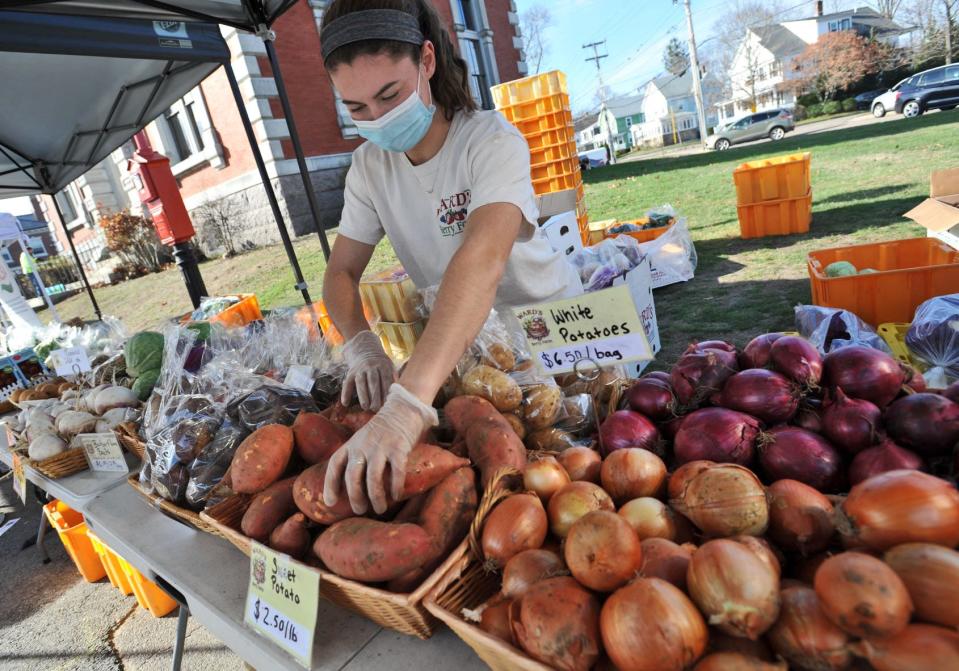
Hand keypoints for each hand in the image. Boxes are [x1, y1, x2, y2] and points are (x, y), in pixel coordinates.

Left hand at [324, 383, 437, 514]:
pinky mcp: (399, 448)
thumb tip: (352, 486)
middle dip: (355, 497)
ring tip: (379, 509)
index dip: (330, 484)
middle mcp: (363, 446)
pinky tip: (396, 496)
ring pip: (373, 478)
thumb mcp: (362, 439)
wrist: (403, 409)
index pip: (335, 465)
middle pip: (353, 476)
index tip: (330, 502)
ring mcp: (381, 447)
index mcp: (351, 444)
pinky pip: (396, 473)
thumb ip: (356, 457)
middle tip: (360, 510)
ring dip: (376, 497)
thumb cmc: (382, 430)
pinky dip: (395, 487)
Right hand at [341, 330, 395, 410]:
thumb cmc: (381, 364)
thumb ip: (394, 378)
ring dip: (363, 395)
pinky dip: (345, 393)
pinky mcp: (351, 372)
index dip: (386, 392)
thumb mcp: (390, 366)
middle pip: (373, 382)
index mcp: (383, 365)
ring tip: (365, 407)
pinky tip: (345, 403)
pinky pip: (347, 383)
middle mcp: (371, 366)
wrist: (366, 349)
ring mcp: (360, 369)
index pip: (386, 380)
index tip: (388, 404)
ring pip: (361, 382)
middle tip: (376, 409)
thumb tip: (399, 393)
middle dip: (375, 396)